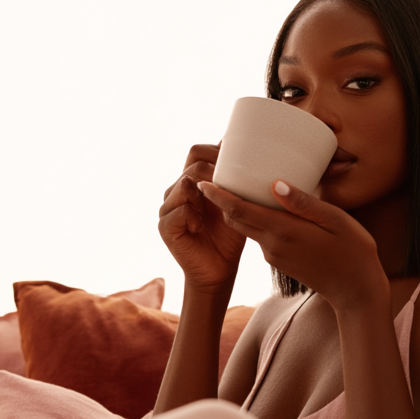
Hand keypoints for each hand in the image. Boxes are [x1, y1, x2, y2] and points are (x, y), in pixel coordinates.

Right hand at [158, 144, 246, 293]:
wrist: (220, 268)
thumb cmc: (230, 234)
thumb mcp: (238, 202)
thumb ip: (237, 179)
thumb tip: (254, 150)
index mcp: (193, 180)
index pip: (197, 152)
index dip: (216, 154)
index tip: (237, 169)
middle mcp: (177, 189)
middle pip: (193, 166)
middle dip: (215, 176)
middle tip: (229, 194)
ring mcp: (168, 206)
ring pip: (185, 184)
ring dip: (206, 197)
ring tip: (214, 214)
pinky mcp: (165, 225)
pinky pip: (180, 210)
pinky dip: (195, 216)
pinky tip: (201, 227)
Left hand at [197, 179, 388, 314]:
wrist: (355, 291)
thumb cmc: (352, 251)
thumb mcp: (335, 219)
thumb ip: (304, 203)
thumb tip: (275, 183)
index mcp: (283, 231)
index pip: (239, 211)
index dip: (218, 195)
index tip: (203, 180)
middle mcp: (272, 245)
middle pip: (235, 220)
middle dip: (221, 200)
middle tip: (217, 176)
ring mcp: (273, 255)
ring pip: (246, 228)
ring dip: (237, 210)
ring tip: (239, 186)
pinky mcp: (278, 261)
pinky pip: (259, 236)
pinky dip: (254, 220)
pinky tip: (264, 207)